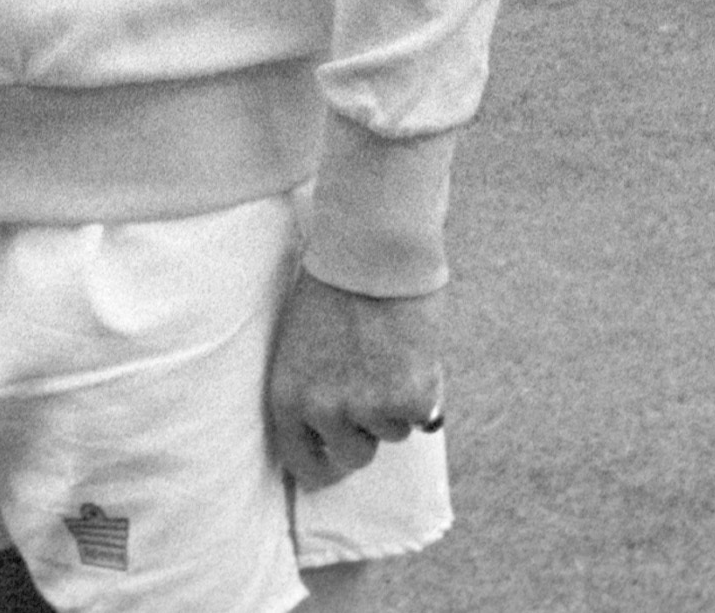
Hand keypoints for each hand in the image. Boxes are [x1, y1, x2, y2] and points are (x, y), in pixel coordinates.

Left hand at [265, 271, 446, 490]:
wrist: (372, 248)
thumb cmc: (336, 281)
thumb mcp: (302, 344)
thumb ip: (315, 387)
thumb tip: (339, 425)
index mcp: (288, 398)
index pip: (302, 462)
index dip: (326, 466)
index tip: (341, 460)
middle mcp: (323, 411)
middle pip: (353, 456)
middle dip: (370, 431)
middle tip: (381, 395)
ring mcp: (367, 408)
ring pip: (393, 432)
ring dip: (399, 403)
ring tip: (394, 353)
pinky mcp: (408, 397)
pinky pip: (423, 413)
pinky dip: (426, 389)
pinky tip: (414, 351)